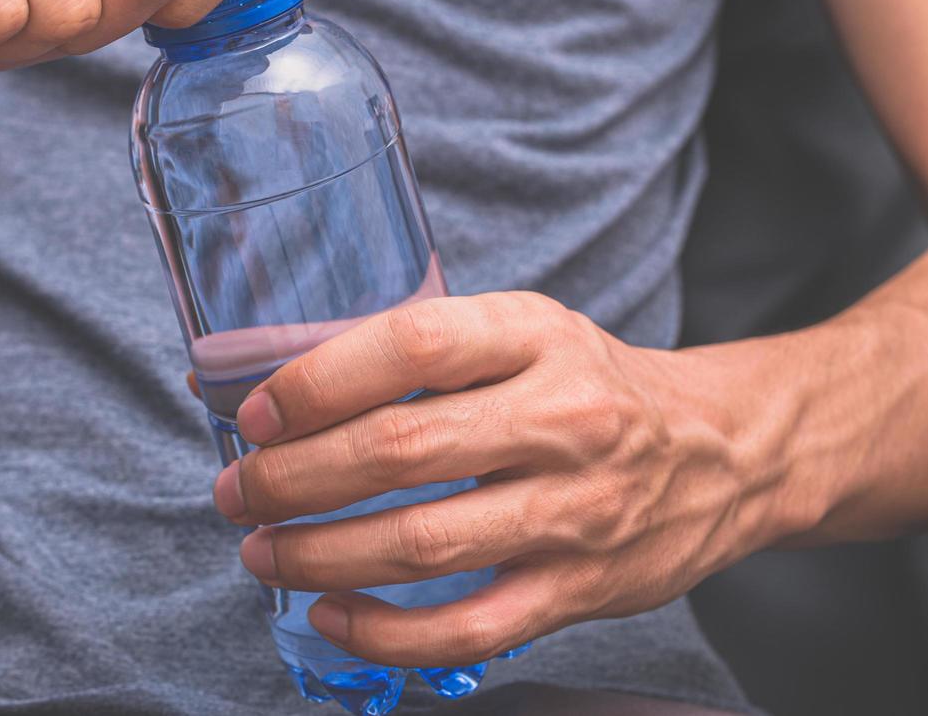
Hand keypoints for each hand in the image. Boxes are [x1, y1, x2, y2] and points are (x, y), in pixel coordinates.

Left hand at [207, 292, 801, 667]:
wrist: (726, 451)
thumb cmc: (592, 384)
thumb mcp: (520, 332)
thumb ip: (415, 351)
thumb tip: (266, 381)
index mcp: (534, 335)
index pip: (414, 344)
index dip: (319, 379)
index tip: (257, 412)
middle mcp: (561, 419)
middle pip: (402, 449)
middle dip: (295, 477)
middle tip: (238, 490)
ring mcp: (575, 511)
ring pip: (424, 545)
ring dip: (320, 554)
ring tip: (262, 550)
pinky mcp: (581, 590)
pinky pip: (469, 629)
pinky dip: (386, 632)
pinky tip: (331, 615)